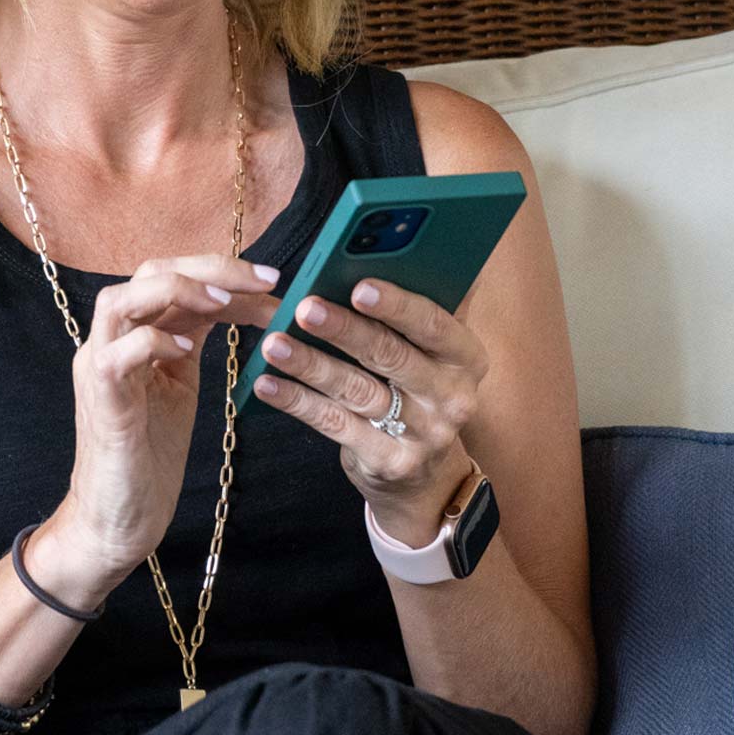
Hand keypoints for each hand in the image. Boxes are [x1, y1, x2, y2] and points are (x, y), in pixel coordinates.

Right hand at [56, 253, 279, 585]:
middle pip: (150, 271)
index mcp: (134, 332)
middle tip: (266, 281)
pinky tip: (186, 348)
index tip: (274, 282)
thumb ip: (194, 337)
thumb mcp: (182, 381)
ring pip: (120, 299)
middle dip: (211, 268)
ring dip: (177, 290)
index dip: (224, 271)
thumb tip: (241, 300)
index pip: (175, 275)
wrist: (120, 515)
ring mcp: (98, 366)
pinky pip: (118, 353)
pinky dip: (153, 340)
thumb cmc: (151, 452)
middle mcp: (111, 340)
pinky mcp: (101, 399)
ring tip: (224, 301)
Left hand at [251, 277, 490, 544]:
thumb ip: (412, 314)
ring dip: (311, 365)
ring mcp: (423, 435)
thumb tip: (372, 258)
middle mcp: (452, 397)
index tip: (358, 285)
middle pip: (391, 356)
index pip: (433, 324)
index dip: (396, 305)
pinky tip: (267, 384)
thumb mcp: (433, 355)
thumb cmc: (420, 391)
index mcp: (466, 358)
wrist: (429, 476)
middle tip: (304, 307)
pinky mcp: (389, 462)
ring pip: (357, 391)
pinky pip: (336, 425)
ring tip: (273, 343)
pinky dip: (298, 402)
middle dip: (344, 329)